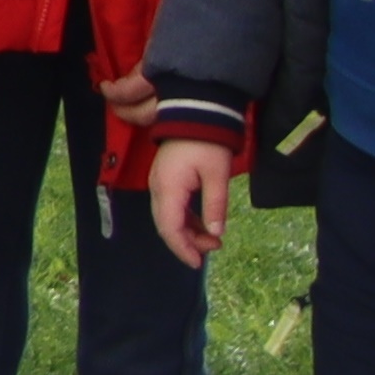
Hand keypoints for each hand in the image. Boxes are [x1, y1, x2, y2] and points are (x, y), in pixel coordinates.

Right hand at [145, 131, 238, 265]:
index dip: (182, 248)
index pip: (170, 228)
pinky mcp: (165, 179)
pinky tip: (203, 224)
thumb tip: (215, 233)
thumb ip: (215, 206)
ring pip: (168, 217)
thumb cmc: (207, 142)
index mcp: (168, 189)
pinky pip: (171, 206)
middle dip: (188, 242)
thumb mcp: (217, 175)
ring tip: (213, 239)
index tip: (199, 263)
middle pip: (166, 225)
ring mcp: (159, 183)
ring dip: (188, 231)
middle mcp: (157, 189)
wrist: (194, 110)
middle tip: (213, 248)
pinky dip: (186, 219)